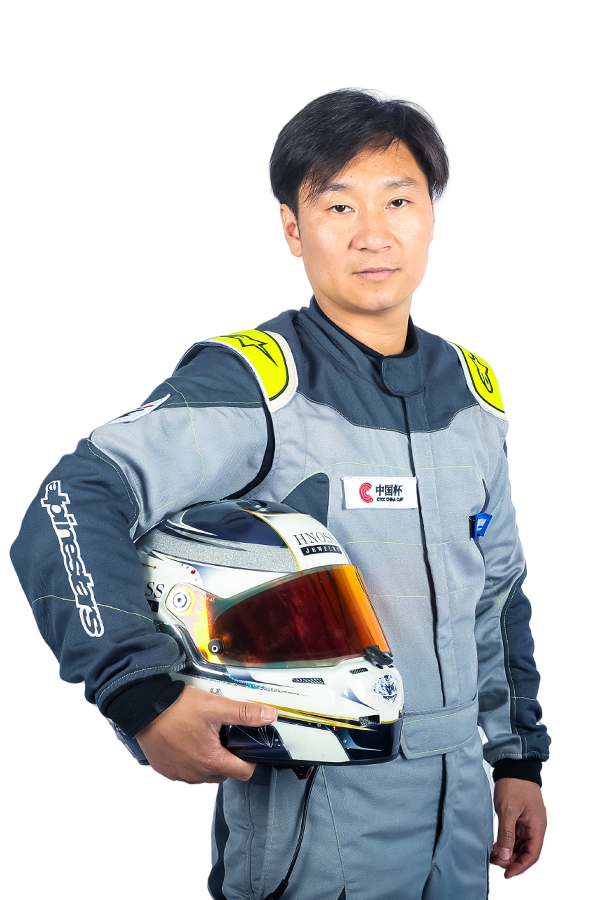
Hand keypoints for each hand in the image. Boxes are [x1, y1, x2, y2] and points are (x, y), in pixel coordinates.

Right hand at [136, 685, 277, 783]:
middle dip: (229, 756)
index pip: (244, 772)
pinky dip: (191, 760)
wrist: (144, 708)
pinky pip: (187, 771)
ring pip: (206, 773)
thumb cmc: (176, 708)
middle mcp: (195, 773)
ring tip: (205, 736)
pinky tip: (189, 741)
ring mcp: (180, 774)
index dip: (250, 759)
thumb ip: (245, 713)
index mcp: (211, 761)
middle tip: (224, 736)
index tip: (246, 746)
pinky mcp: (167, 770)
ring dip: (209, 759)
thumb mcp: (216, 706)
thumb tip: (268, 715)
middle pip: (225, 773)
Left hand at [490, 777, 546, 877]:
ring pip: (519, 844)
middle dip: (511, 859)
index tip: (507, 873)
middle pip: (525, 851)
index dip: (520, 866)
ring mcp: (527, 822)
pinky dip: (506, 841)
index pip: (531, 854)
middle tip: (495, 863)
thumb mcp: (508, 811)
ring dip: (508, 851)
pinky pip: (514, 835)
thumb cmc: (514, 785)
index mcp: (537, 827)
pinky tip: (496, 845)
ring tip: (493, 855)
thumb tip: (504, 856)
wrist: (512, 765)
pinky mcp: (519, 817)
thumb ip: (506, 835)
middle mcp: (534, 826)